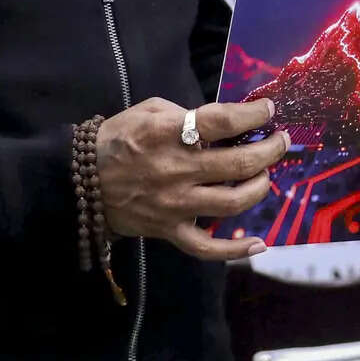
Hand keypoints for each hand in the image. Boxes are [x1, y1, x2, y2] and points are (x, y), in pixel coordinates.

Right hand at [97, 98, 285, 260]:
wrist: (79, 181)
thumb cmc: (118, 139)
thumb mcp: (149, 110)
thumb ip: (187, 114)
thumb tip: (225, 123)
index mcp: (169, 134)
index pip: (222, 122)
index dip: (253, 115)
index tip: (268, 110)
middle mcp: (176, 171)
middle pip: (239, 163)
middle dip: (270, 150)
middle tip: (281, 142)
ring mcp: (174, 205)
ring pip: (233, 202)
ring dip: (260, 187)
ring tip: (265, 175)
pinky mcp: (168, 231)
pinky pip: (206, 248)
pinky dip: (235, 250)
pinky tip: (259, 243)